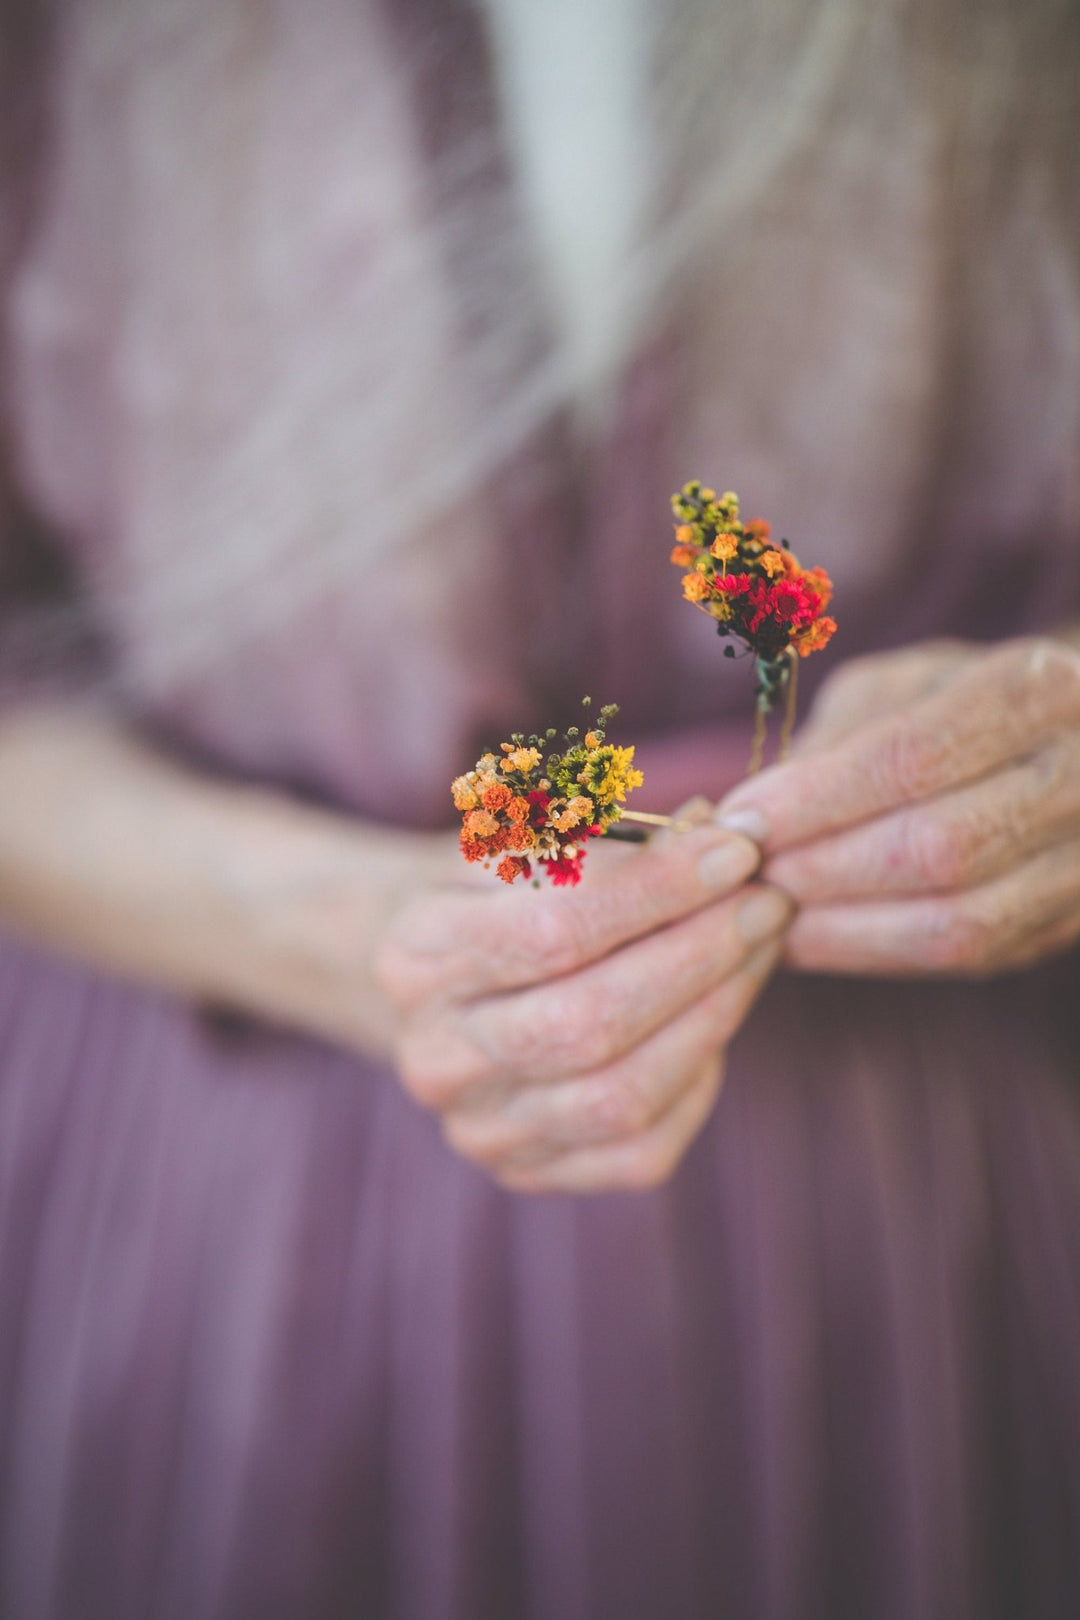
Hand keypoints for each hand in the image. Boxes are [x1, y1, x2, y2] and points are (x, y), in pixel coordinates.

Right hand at [374, 815, 792, 1192]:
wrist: (441, 988)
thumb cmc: (499, 897)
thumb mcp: (529, 843)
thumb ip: (613, 840)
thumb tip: (716, 832)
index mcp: (415, 958)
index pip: (551, 930)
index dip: (657, 892)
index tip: (736, 851)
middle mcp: (436, 1058)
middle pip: (590, 1022)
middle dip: (700, 956)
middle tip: (768, 902)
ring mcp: (480, 1129)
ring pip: (623, 1094)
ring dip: (715, 1014)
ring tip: (760, 950)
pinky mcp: (529, 1174)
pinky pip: (641, 1148)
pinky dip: (697, 1080)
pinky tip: (715, 1019)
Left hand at [718, 635, 1079, 976]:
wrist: (1060, 741)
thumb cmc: (949, 703)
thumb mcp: (890, 688)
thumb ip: (829, 744)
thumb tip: (752, 819)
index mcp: (1032, 689)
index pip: (911, 757)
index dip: (815, 799)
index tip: (741, 822)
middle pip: (940, 848)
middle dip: (824, 870)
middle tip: (748, 874)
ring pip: (958, 922)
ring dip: (845, 927)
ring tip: (770, 912)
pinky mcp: (1070, 920)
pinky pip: (968, 956)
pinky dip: (876, 952)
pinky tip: (813, 936)